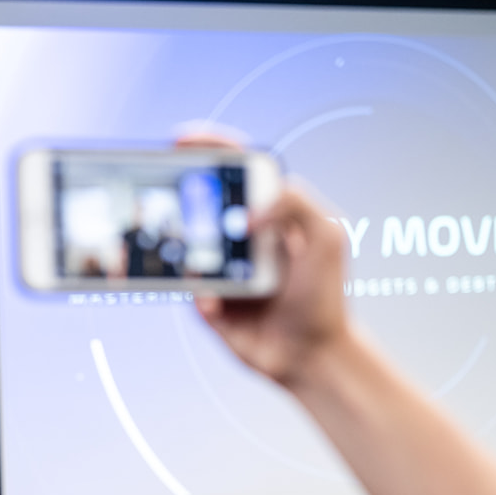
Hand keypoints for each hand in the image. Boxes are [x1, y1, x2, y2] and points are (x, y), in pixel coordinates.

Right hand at [174, 133, 352, 388]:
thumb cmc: (325, 294)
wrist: (313, 354)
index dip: (208, 148)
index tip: (181, 140)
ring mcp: (222, 270)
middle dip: (181, 195)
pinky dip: (199, 293)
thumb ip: (294, 201)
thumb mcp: (327, 233)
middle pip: (200, 204)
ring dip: (182, 248)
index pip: (234, 169)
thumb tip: (247, 211)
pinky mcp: (209, 305)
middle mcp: (240, 238)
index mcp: (268, 213)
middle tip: (168, 191)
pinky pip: (190, 292)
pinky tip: (215, 302)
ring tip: (192, 254)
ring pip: (186, 248)